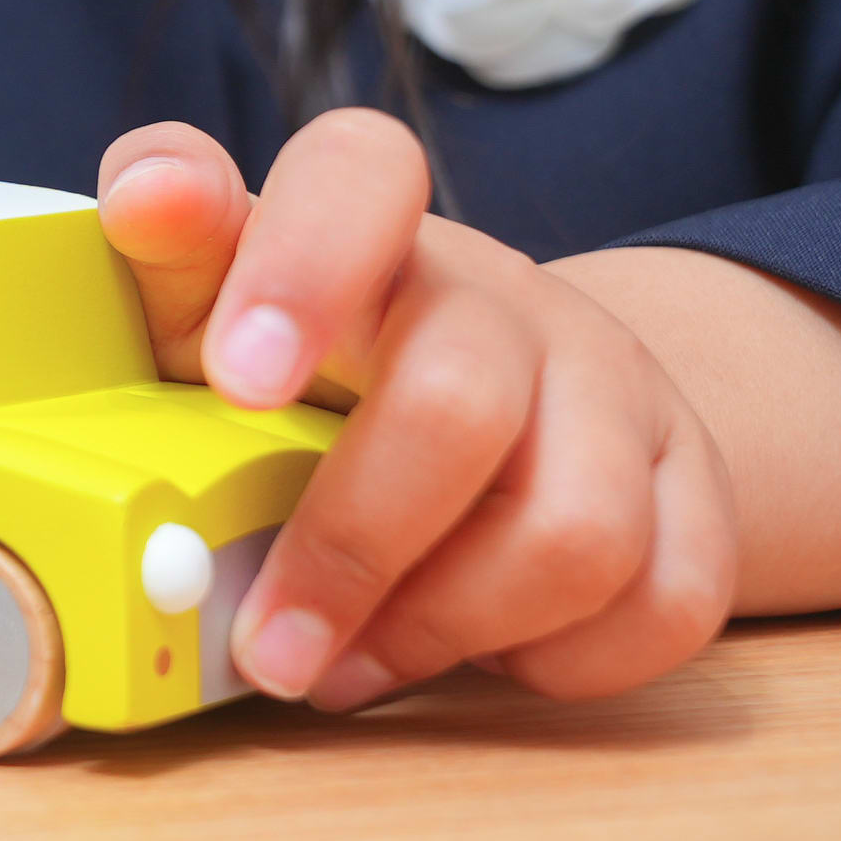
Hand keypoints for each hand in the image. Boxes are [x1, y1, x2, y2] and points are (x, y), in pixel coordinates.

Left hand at [96, 110, 737, 711]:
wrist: (503, 396)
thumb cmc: (316, 366)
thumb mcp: (217, 310)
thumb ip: (169, 264)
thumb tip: (145, 200)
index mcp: (373, 237)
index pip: (360, 176)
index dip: (301, 268)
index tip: (237, 375)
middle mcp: (506, 299)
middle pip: (460, 402)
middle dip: (351, 549)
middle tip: (270, 647)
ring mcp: (616, 389)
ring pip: (577, 534)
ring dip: (445, 629)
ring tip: (354, 664)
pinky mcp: (695, 490)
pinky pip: (666, 606)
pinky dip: (556, 663)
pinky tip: (476, 652)